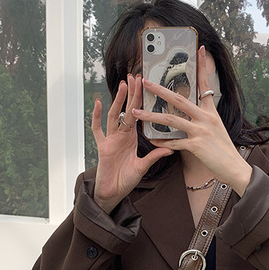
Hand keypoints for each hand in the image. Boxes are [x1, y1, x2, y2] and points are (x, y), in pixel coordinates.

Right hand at [91, 74, 172, 212]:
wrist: (113, 193)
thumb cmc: (126, 180)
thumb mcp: (143, 166)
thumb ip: (155, 156)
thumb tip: (171, 149)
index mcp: (132, 138)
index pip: (138, 114)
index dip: (141, 100)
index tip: (144, 85)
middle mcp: (121, 135)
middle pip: (126, 110)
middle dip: (130, 94)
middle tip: (134, 76)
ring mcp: (111, 139)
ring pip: (114, 115)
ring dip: (118, 100)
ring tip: (123, 85)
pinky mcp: (102, 146)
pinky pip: (98, 129)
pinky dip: (97, 117)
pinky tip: (98, 103)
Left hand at [132, 46, 251, 195]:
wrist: (235, 167)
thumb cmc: (224, 150)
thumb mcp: (217, 128)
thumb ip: (204, 118)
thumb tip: (192, 112)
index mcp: (210, 112)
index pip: (205, 84)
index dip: (202, 66)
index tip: (199, 49)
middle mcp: (206, 118)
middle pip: (179, 99)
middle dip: (160, 90)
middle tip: (145, 81)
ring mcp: (201, 131)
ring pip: (171, 119)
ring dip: (151, 116)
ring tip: (136, 112)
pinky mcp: (197, 145)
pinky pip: (174, 142)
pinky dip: (161, 142)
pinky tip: (151, 140)